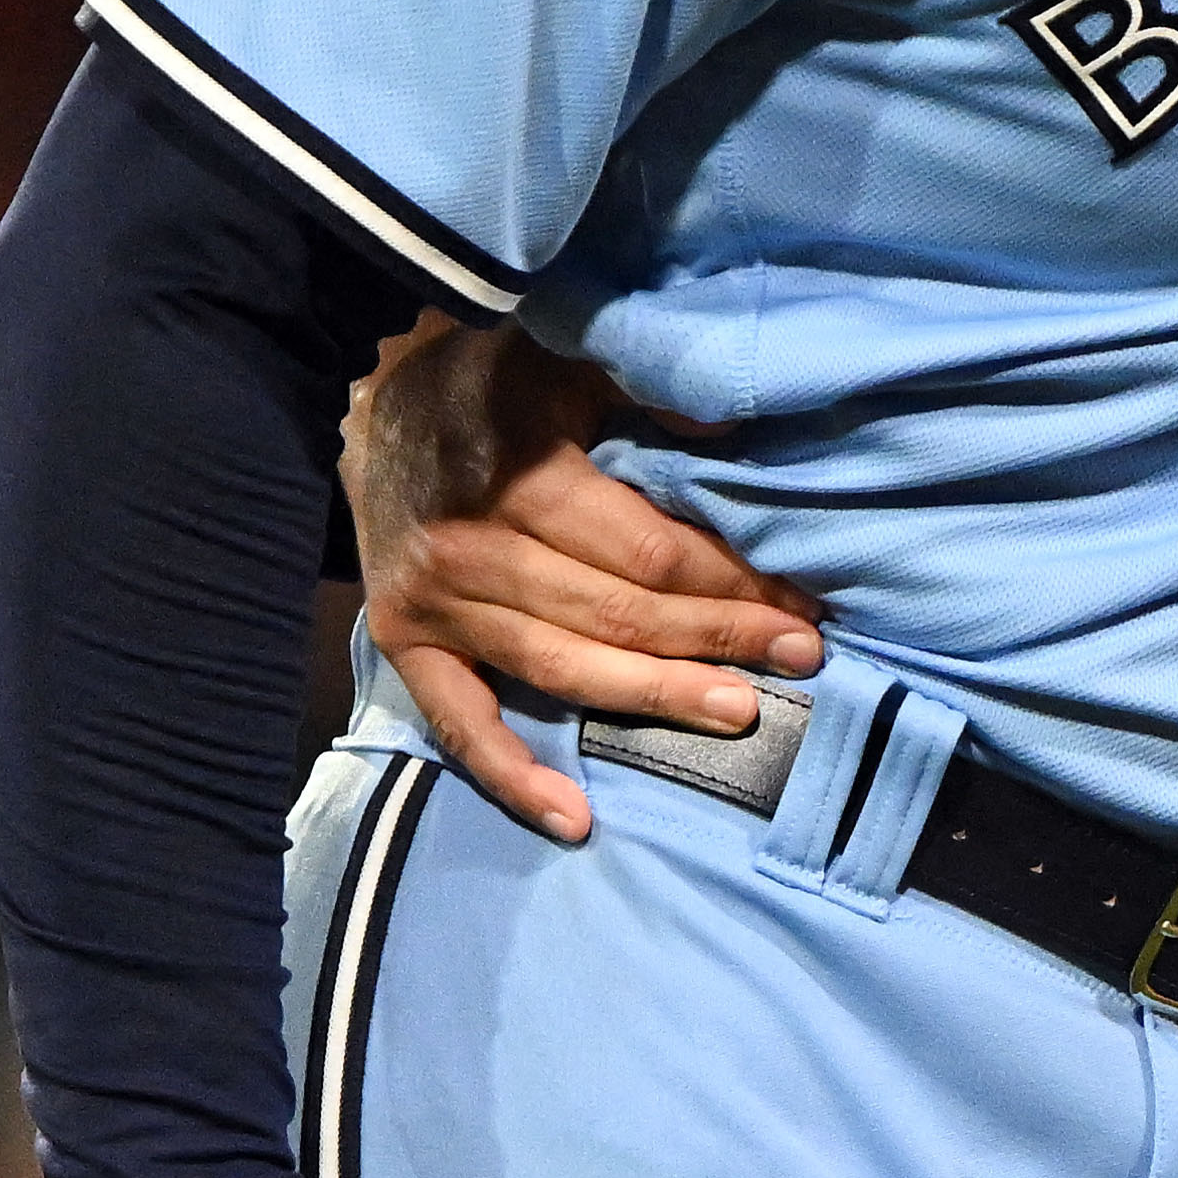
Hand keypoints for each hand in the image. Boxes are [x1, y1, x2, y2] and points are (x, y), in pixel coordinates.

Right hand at [347, 314, 824, 841]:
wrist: (373, 402)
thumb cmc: (493, 379)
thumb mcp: (570, 358)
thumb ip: (647, 393)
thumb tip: (731, 430)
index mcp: (519, 474)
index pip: (646, 553)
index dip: (729, 580)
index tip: (799, 597)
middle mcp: (472, 548)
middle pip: (617, 615)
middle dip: (718, 638)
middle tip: (804, 655)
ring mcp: (435, 604)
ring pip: (563, 668)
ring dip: (657, 698)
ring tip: (741, 712)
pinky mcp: (406, 643)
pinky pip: (461, 724)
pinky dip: (513, 778)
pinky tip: (575, 819)